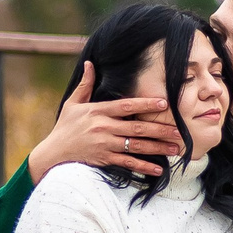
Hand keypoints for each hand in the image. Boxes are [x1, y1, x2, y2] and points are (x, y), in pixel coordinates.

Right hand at [27, 61, 181, 179]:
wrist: (53, 152)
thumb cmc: (65, 126)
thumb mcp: (72, 103)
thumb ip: (84, 84)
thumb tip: (89, 63)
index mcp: (98, 111)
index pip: (125, 106)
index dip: (145, 103)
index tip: (163, 102)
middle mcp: (103, 128)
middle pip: (136, 128)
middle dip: (159, 129)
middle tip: (179, 130)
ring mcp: (104, 145)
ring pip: (135, 146)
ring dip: (157, 148)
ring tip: (175, 148)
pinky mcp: (104, 159)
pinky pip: (127, 163)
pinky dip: (143, 166)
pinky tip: (158, 168)